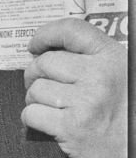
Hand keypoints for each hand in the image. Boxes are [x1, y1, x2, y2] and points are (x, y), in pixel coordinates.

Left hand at [22, 18, 126, 157]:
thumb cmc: (126, 118)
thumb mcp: (121, 78)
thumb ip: (93, 62)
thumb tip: (48, 51)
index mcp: (113, 58)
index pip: (72, 30)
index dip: (46, 35)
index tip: (35, 46)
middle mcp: (100, 75)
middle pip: (44, 63)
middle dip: (35, 76)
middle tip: (42, 88)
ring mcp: (86, 101)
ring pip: (35, 89)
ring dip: (34, 100)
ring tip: (50, 109)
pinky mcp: (71, 126)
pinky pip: (31, 113)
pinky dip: (32, 119)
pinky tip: (47, 124)